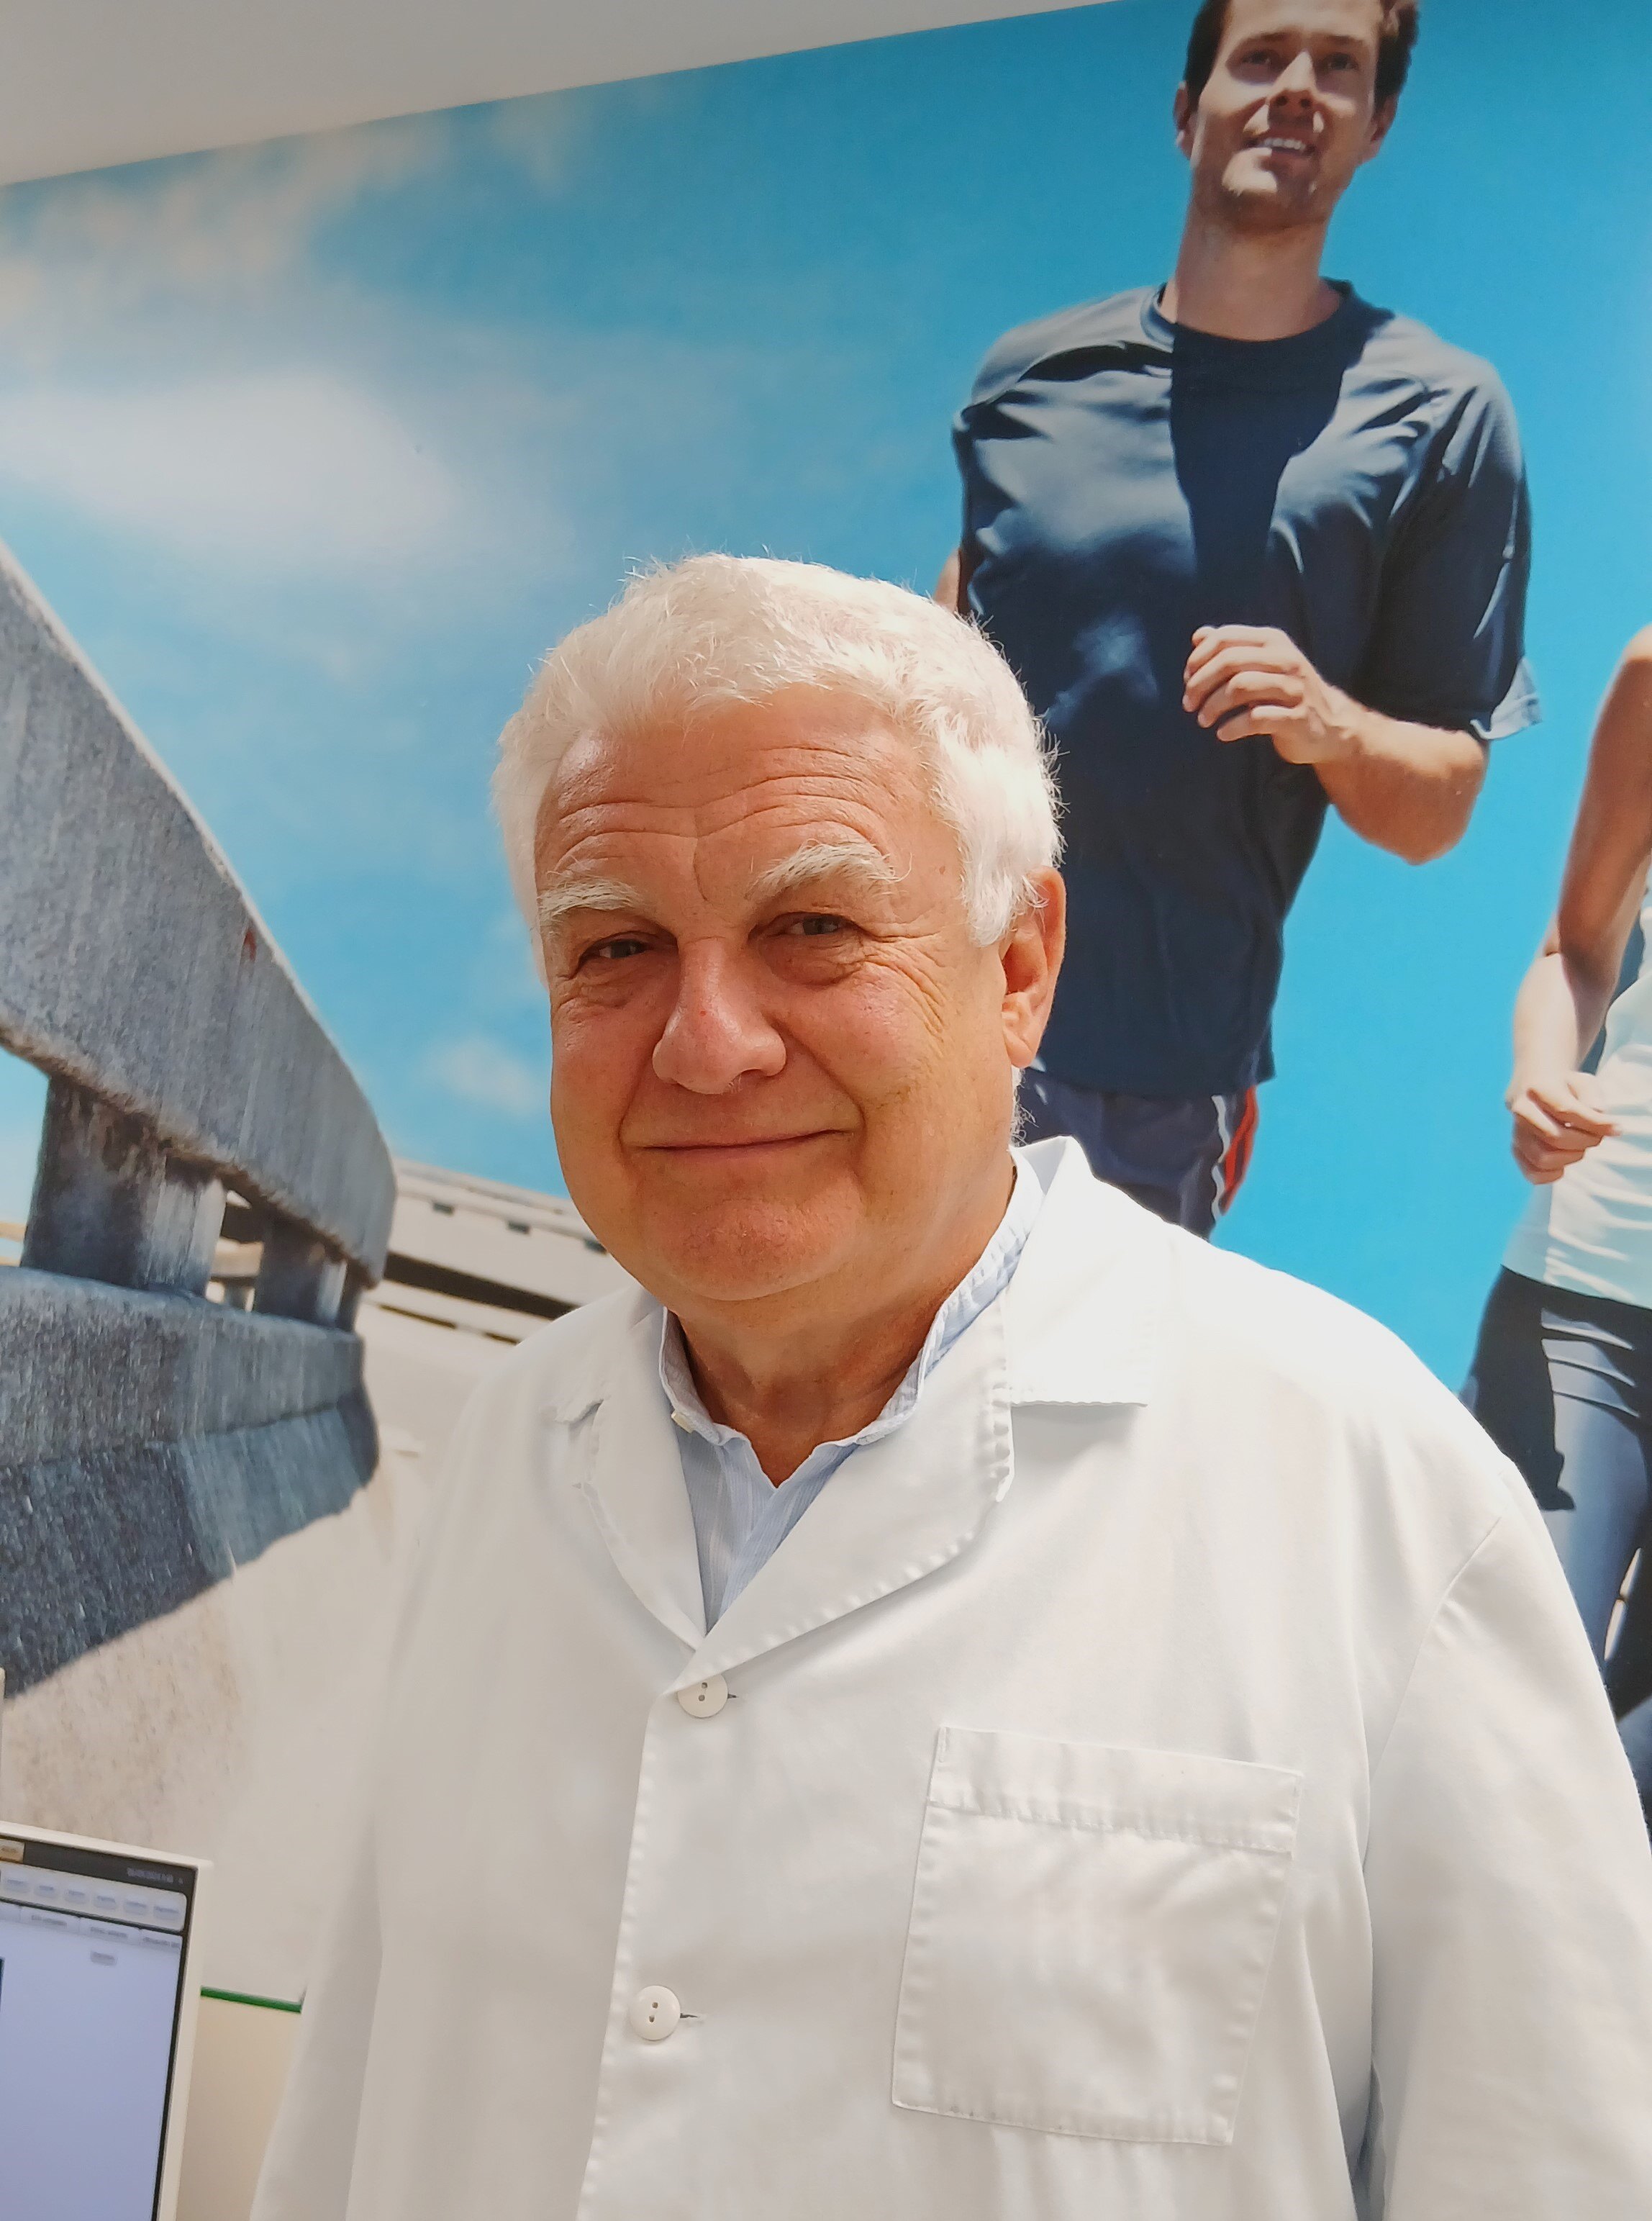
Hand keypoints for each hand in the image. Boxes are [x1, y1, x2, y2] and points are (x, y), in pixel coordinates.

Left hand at [1183, 625, 1356, 765]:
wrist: (1330, 726)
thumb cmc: (1285, 694)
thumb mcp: (1261, 665)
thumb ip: (1232, 649)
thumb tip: (1198, 635)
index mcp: (1273, 641)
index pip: (1225, 638)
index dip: (1198, 658)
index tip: (1187, 680)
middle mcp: (1286, 660)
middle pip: (1229, 661)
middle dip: (1200, 683)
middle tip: (1189, 704)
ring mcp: (1294, 688)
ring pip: (1240, 687)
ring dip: (1213, 705)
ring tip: (1203, 720)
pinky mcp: (1297, 718)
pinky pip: (1256, 718)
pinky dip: (1232, 727)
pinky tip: (1222, 734)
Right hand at [1506, 1069, 1618, 1184]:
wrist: (1534, 1085)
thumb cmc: (1565, 1085)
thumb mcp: (1582, 1081)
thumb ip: (1592, 1096)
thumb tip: (1598, 1115)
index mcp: (1538, 1088)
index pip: (1566, 1110)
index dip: (1594, 1123)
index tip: (1616, 1129)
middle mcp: (1521, 1110)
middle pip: (1554, 1136)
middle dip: (1584, 1141)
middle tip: (1596, 1137)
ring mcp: (1516, 1132)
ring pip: (1542, 1158)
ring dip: (1569, 1158)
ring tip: (1580, 1148)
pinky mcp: (1516, 1149)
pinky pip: (1531, 1172)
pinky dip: (1551, 1175)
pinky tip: (1563, 1165)